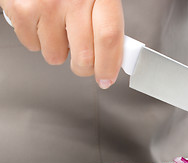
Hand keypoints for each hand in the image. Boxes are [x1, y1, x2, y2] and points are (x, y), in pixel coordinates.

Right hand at [0, 0, 123, 88]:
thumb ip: (107, 23)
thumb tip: (115, 57)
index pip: (109, 38)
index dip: (109, 65)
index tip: (106, 78)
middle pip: (84, 56)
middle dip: (84, 67)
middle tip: (84, 59)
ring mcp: (46, 4)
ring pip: (56, 56)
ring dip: (59, 50)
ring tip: (59, 27)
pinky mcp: (20, 8)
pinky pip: (32, 46)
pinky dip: (38, 40)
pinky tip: (42, 22)